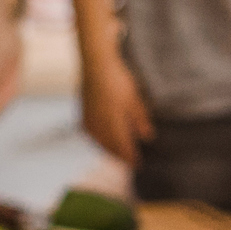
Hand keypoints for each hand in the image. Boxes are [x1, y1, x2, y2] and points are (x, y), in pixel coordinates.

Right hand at [79, 49, 151, 167]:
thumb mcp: (134, 98)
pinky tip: (104, 140)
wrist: (96, 63)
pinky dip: (100, 141)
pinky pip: (92, 135)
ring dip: (109, 150)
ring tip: (119, 155)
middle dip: (120, 156)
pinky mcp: (82, 115)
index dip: (130, 158)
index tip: (139, 165)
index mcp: (112, 123)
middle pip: (110, 148)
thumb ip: (140, 119)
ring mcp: (88, 121)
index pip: (122, 147)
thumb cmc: (118, 79)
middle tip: (130, 163)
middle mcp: (98, 125)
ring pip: (100, 142)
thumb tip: (148, 138)